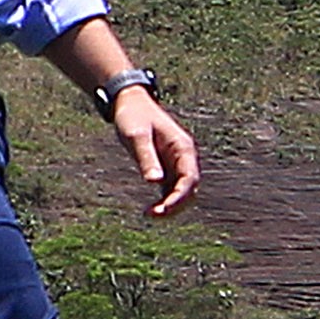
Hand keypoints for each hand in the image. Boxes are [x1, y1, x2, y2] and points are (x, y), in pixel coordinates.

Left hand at [114, 91, 200, 217]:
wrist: (129, 103)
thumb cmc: (133, 116)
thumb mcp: (137, 136)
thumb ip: (147, 157)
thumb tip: (155, 182)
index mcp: (183, 148)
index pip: (190, 179)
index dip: (180, 197)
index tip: (164, 209)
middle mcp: (184, 157)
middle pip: (189, 189)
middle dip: (175, 205)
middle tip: (153, 215)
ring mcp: (176, 163)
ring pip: (181, 192)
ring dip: (170, 206)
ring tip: (149, 215)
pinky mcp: (166, 167)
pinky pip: (171, 189)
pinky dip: (164, 201)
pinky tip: (150, 210)